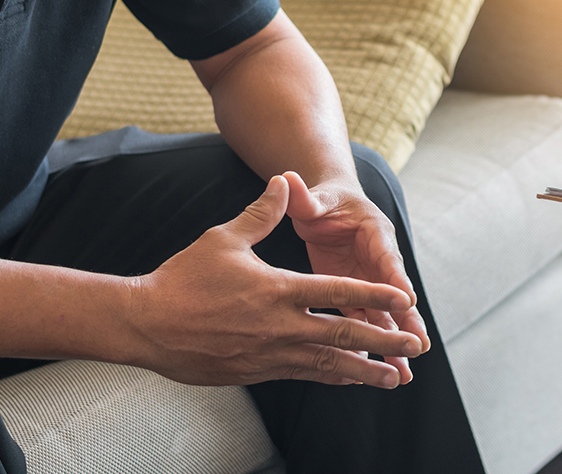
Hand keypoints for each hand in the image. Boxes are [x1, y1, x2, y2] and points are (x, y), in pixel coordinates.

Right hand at [127, 175, 422, 387]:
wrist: (146, 324)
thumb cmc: (184, 279)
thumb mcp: (225, 238)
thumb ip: (262, 213)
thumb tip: (282, 181)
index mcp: (280, 290)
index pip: (340, 292)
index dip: (377, 296)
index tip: (405, 301)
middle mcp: (282, 325)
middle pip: (345, 335)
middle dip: (384, 341)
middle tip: (414, 347)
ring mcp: (271, 353)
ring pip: (330, 364)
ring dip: (366, 371)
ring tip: (395, 378)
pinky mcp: (258, 371)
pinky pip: (306, 375)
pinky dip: (333, 377)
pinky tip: (350, 380)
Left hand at [282, 171, 428, 384]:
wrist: (327, 206)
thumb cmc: (323, 200)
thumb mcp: (316, 198)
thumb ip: (305, 196)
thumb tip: (287, 179)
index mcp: (374, 232)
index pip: (387, 257)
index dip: (396, 278)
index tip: (406, 300)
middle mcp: (379, 260)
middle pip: (396, 293)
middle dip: (407, 321)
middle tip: (418, 346)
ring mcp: (369, 280)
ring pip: (385, 315)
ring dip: (394, 342)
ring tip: (406, 373)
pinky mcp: (356, 295)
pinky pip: (368, 322)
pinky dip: (374, 344)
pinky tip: (379, 370)